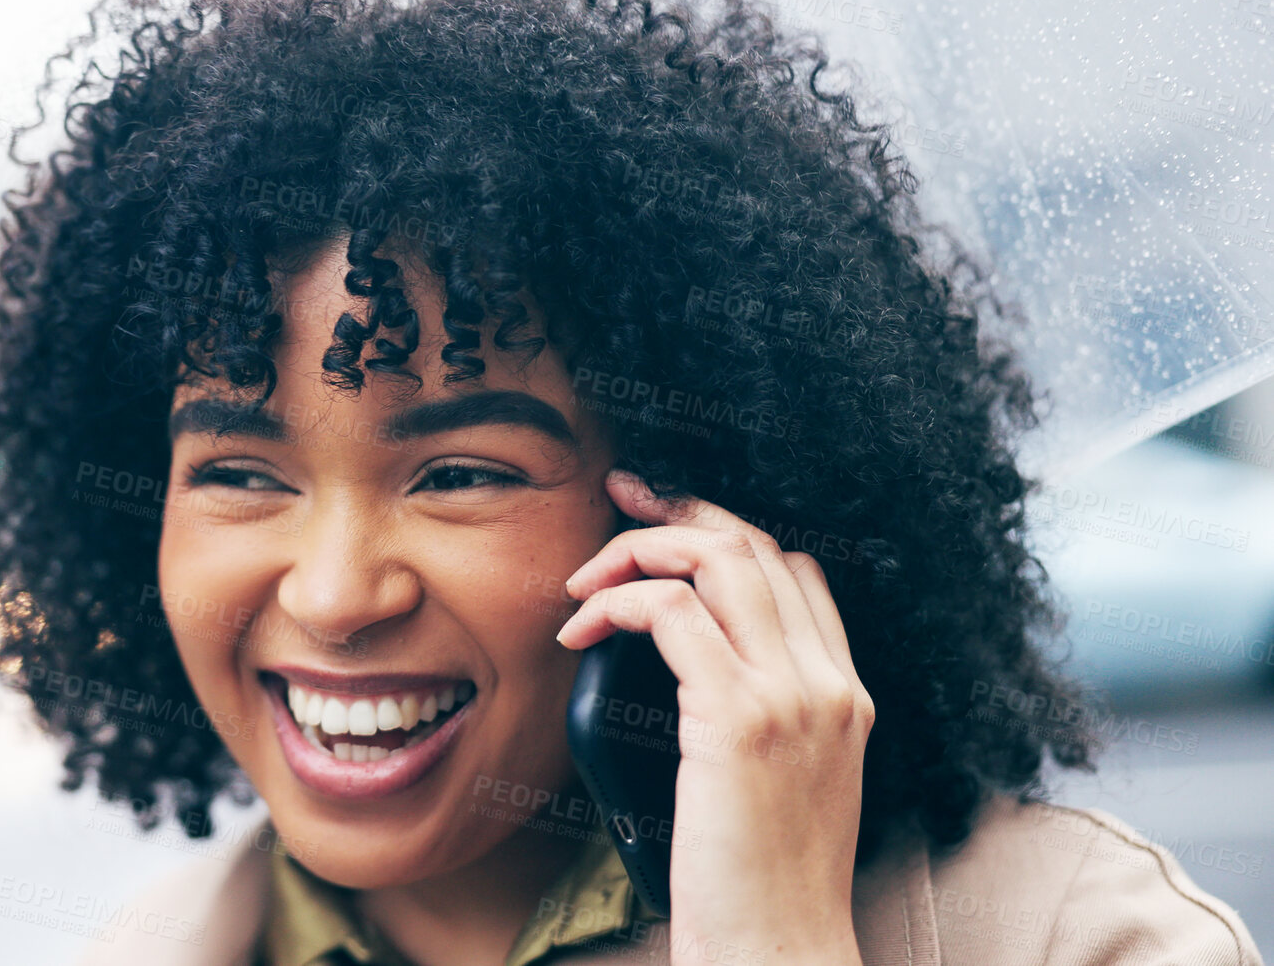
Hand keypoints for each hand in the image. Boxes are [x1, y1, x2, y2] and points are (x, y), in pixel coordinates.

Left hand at [557, 469, 871, 965]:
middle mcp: (829, 684)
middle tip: (614, 506)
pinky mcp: (741, 719)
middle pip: (755, 543)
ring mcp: (792, 697)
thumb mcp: (784, 786)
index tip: (659, 521)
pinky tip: (582, 630)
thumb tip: (685, 671)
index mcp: (845, 695)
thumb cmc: (761, 885)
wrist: (780, 949)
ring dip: (639, 549)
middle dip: (677, 510)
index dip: (723, 528)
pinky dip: (617, 602)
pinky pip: (672, 613)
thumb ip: (756, 719)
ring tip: (585, 579)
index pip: (795, 568)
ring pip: (718, 557)